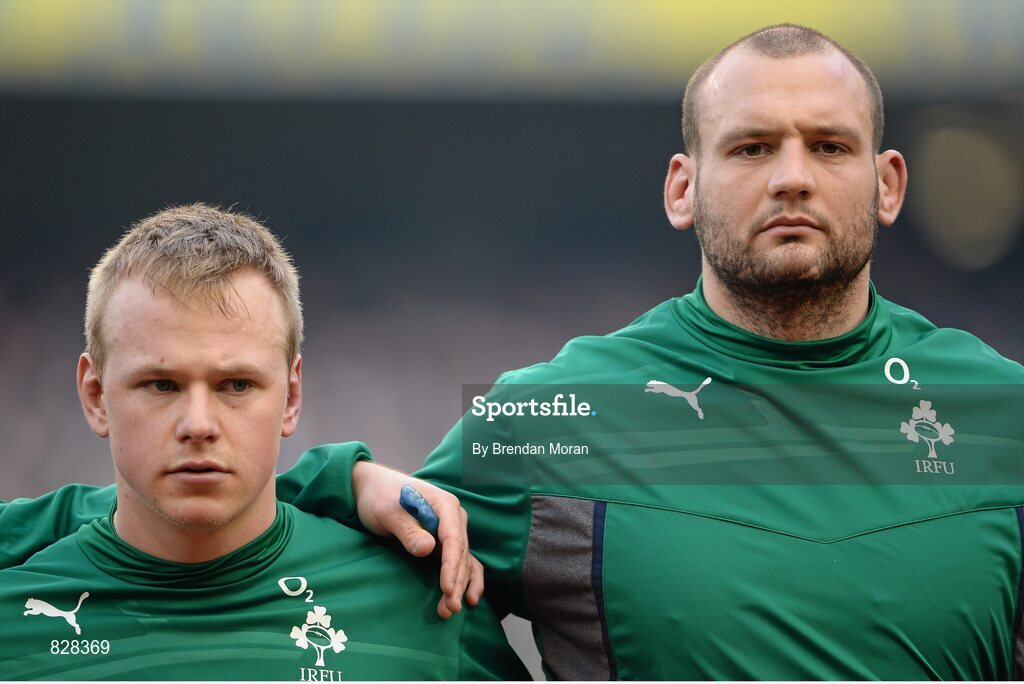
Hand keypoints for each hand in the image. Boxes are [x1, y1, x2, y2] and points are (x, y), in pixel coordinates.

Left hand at [352, 461, 482, 618]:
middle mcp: (454, 517)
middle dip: (456, 582)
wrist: (373, 489)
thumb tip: (428, 549)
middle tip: (448, 608)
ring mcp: (451, 529)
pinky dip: (467, 579)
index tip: (447, 589)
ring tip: (451, 610)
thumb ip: (407, 530)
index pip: (453, 539)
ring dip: (461, 585)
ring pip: (463, 561)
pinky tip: (471, 598)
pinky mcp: (444, 541)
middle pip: (460, 554)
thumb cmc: (380, 496)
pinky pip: (462, 561)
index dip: (451, 566)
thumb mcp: (388, 512)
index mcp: (444, 504)